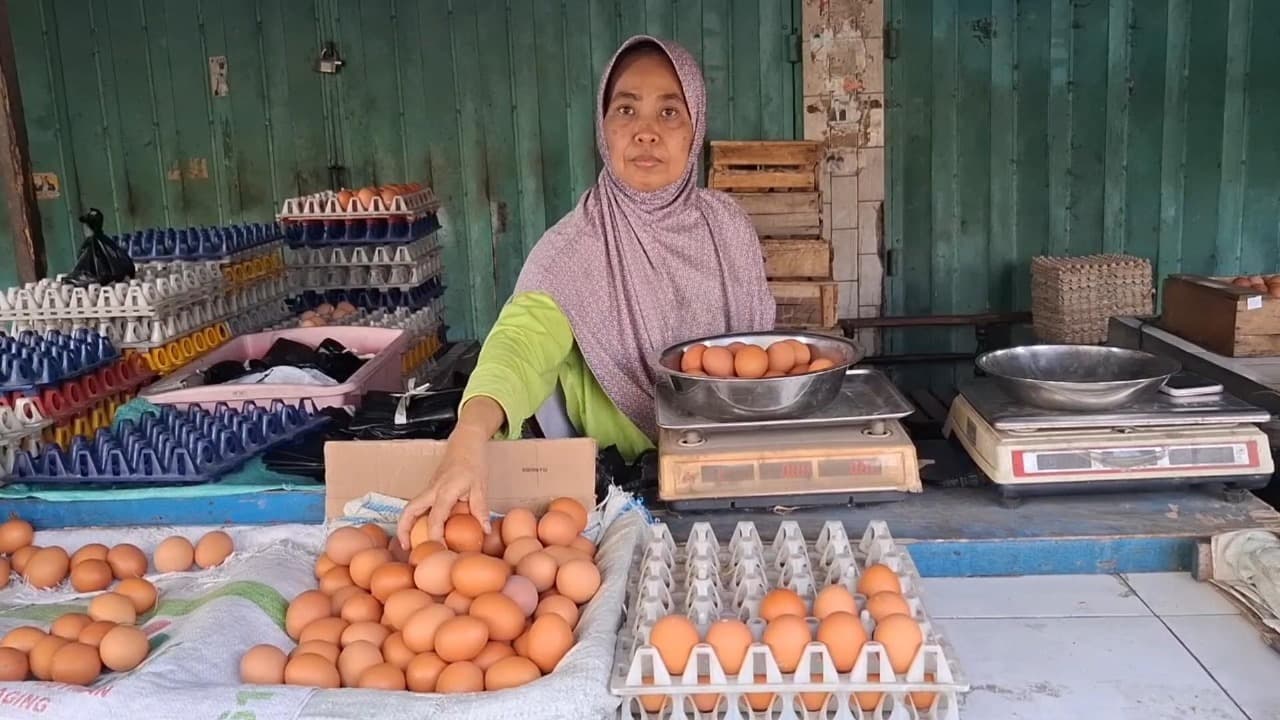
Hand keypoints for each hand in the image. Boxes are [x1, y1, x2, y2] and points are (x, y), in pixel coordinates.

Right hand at [396, 424, 493, 549]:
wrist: (466, 442)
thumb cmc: (473, 462)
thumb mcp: (480, 486)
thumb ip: (481, 510)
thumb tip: (485, 532)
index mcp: (445, 490)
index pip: (435, 517)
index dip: (435, 535)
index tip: (438, 550)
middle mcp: (432, 490)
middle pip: (409, 510)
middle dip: (403, 529)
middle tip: (405, 548)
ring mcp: (428, 488)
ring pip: (410, 507)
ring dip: (405, 524)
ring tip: (408, 543)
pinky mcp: (430, 489)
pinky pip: (418, 504)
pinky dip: (415, 517)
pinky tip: (421, 529)